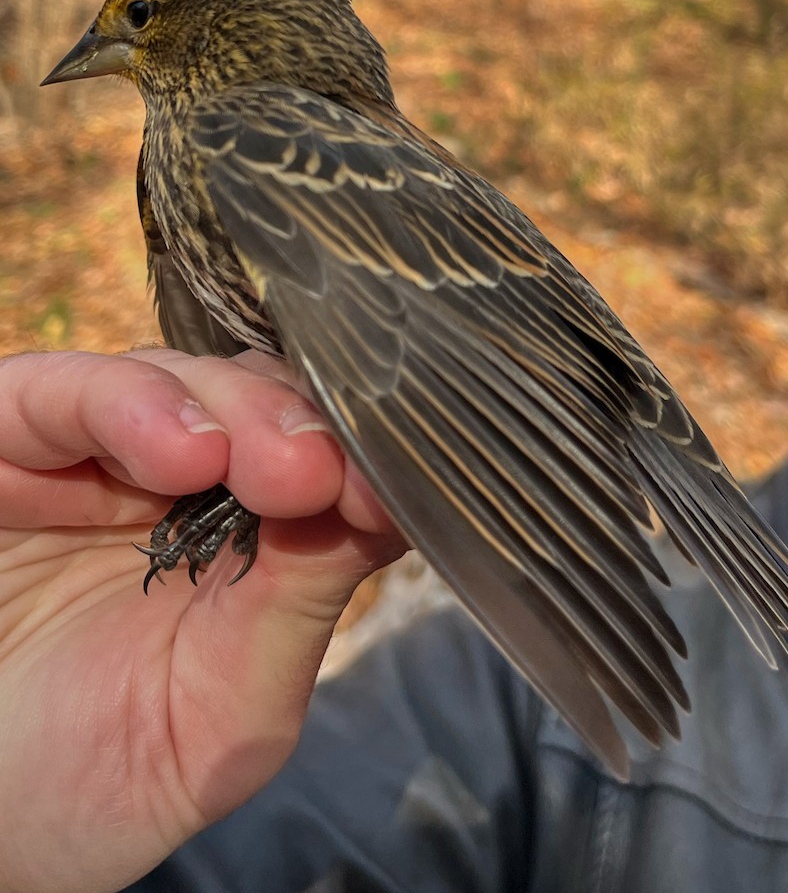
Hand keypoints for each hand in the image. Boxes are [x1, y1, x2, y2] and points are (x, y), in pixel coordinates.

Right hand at [0, 349, 403, 892]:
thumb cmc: (108, 773)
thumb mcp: (230, 704)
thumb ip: (303, 598)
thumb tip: (390, 499)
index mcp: (241, 531)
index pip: (319, 452)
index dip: (356, 454)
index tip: (381, 489)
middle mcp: (170, 478)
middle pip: (256, 396)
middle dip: (297, 426)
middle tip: (313, 475)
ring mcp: (89, 453)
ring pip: (174, 375)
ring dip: (231, 410)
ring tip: (266, 470)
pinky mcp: (8, 440)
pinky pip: (57, 390)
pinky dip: (124, 403)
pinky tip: (175, 454)